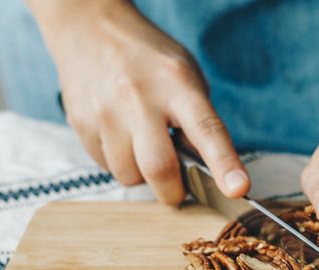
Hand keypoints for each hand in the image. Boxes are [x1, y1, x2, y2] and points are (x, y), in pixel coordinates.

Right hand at [30, 0, 249, 203]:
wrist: (91, 29)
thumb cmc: (150, 61)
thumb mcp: (186, 77)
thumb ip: (199, 121)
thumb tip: (206, 172)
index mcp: (177, 83)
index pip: (206, 130)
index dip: (224, 164)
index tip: (237, 189)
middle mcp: (139, 97)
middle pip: (159, 167)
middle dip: (173, 191)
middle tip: (178, 189)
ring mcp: (106, 111)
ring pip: (129, 175)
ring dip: (143, 175)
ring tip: (144, 148)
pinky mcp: (81, 123)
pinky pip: (106, 166)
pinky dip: (120, 163)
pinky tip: (121, 137)